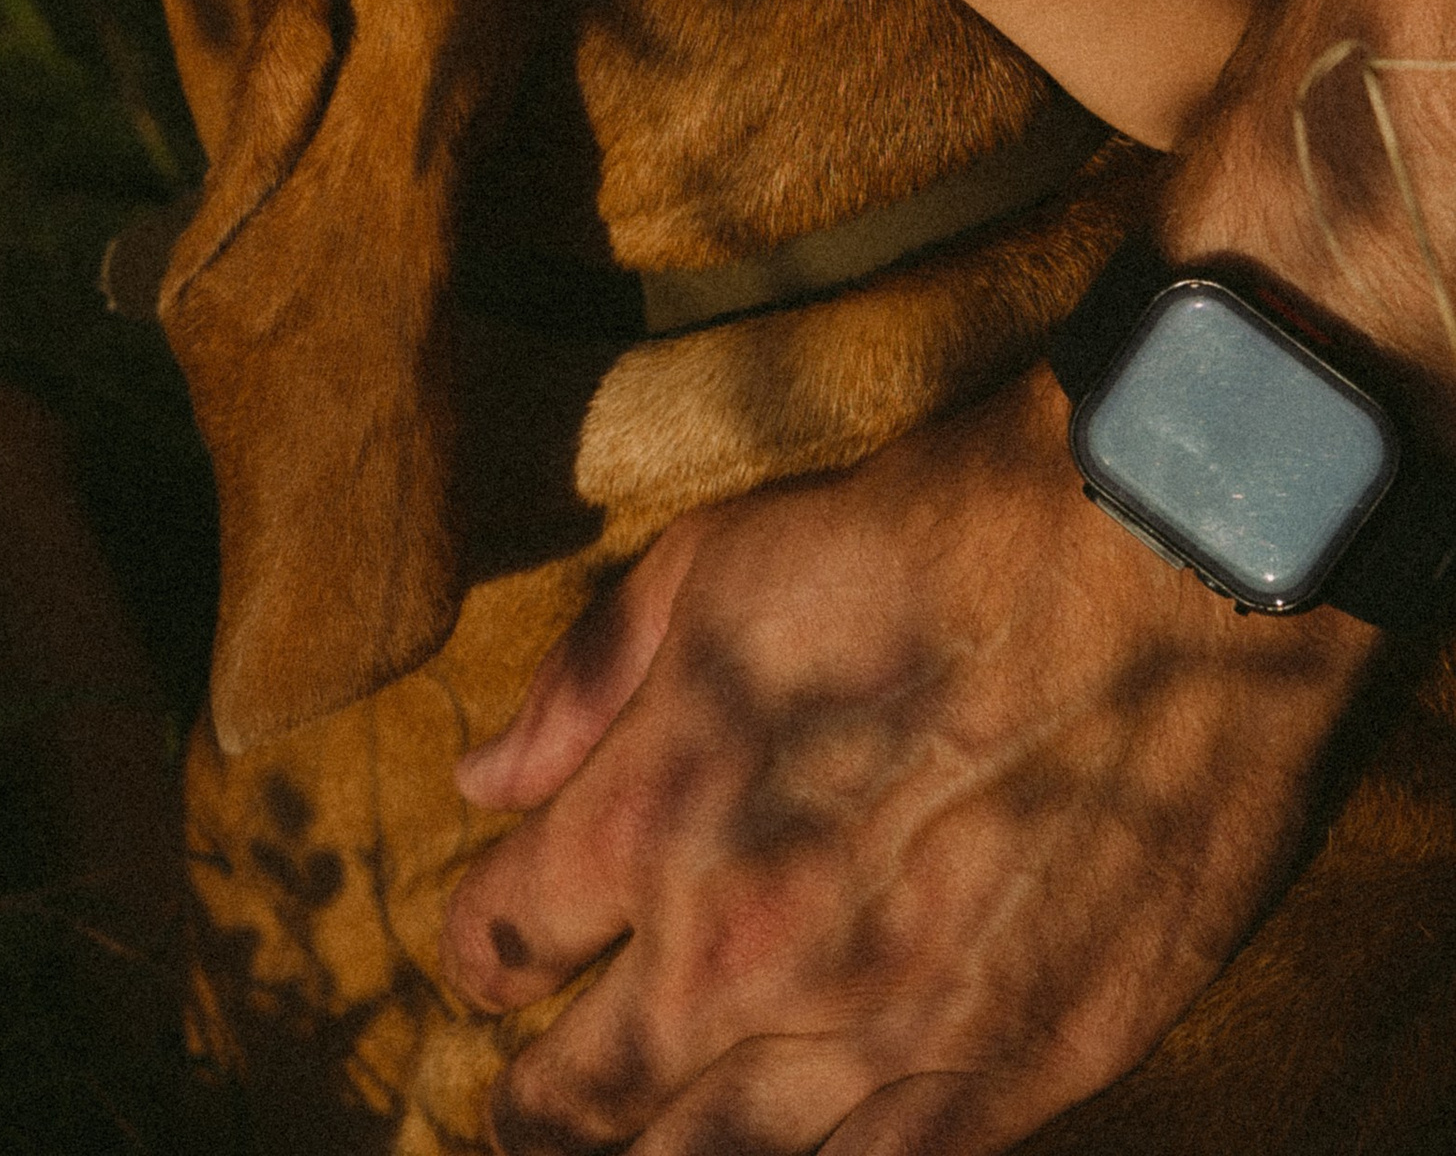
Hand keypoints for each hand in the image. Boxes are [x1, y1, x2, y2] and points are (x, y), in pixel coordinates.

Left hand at [444, 371, 1373, 1152]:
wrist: (1155, 574)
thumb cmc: (926, 544)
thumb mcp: (712, 562)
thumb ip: (584, 684)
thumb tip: (481, 783)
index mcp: (654, 820)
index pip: (504, 939)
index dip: (483, 953)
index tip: (490, 959)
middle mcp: (745, 957)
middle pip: (586, 1101)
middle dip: (539, 1109)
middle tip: (526, 1112)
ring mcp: (884, 1036)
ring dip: (655, 1154)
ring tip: (634, 1146)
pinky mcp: (1014, 1075)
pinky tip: (783, 1151)